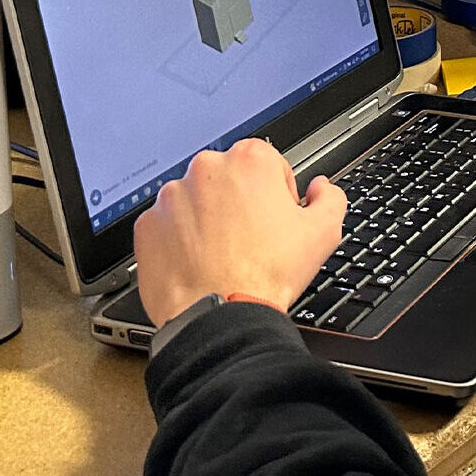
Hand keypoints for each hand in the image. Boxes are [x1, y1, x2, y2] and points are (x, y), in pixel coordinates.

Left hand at [133, 139, 345, 327]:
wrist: (221, 316)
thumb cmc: (267, 274)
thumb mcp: (323, 232)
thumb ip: (329, 197)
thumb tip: (320, 189)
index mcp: (249, 160)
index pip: (267, 162)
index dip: (277, 193)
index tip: (276, 217)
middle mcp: (205, 169)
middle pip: (227, 178)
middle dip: (239, 202)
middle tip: (250, 238)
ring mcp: (171, 197)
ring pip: (194, 201)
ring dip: (207, 219)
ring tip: (222, 255)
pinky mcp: (147, 226)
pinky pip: (166, 226)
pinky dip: (178, 240)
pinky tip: (198, 262)